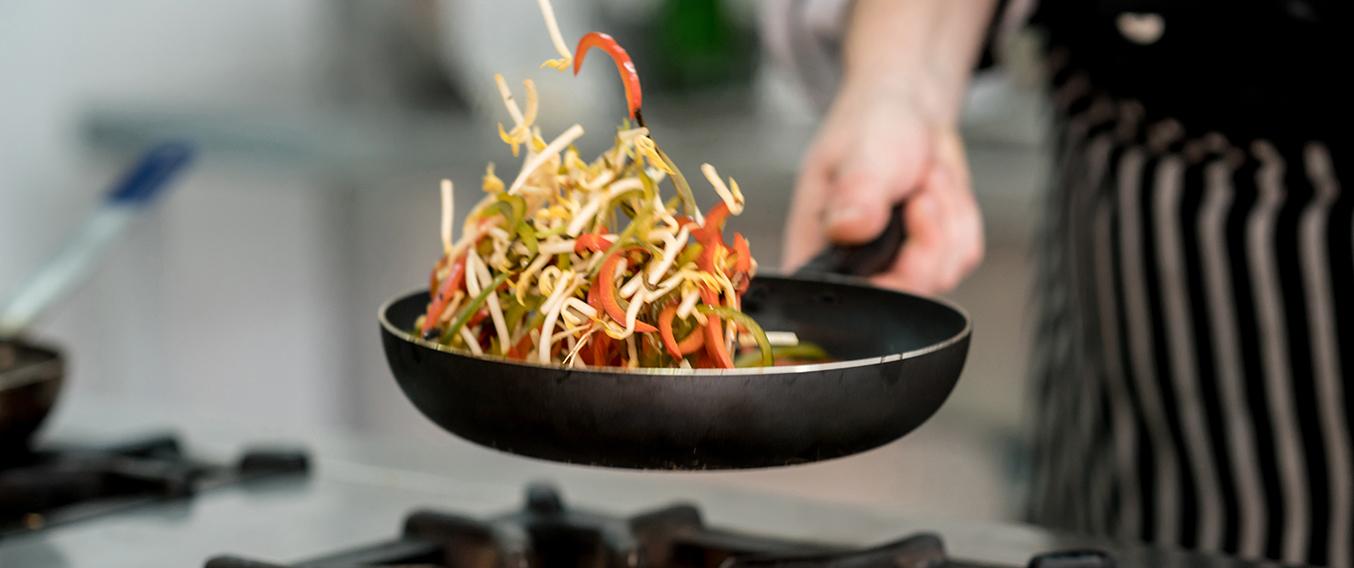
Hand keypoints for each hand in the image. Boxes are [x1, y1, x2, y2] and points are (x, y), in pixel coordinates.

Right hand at [783, 82, 983, 293]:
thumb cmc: (868, 127)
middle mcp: (853, 270)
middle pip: (906, 294)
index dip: (885, 284)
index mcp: (815, 252)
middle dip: (927, 237)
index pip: (847, 302)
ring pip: (942, 273)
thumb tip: (849, 228)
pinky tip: (937, 191)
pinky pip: (963, 256)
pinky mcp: (932, 260)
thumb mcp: (859, 152)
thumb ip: (856, 192)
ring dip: (946, 216)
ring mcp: (895, 268)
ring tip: (922, 180)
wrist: (905, 111)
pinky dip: (961, 216)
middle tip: (918, 193)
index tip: (904, 232)